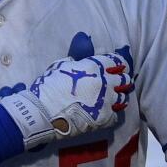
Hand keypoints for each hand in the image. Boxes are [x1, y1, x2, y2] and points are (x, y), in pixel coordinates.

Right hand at [0, 53, 133, 148]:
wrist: (43, 112)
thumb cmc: (49, 86)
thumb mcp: (61, 65)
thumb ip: (77, 58)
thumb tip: (83, 48)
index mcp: (94, 66)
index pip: (116, 61)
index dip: (117, 63)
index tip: (116, 66)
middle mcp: (104, 82)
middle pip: (123, 79)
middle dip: (121, 80)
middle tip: (117, 83)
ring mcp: (106, 101)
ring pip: (123, 98)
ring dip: (119, 96)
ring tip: (114, 98)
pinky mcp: (105, 118)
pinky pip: (117, 114)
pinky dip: (113, 112)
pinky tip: (107, 111)